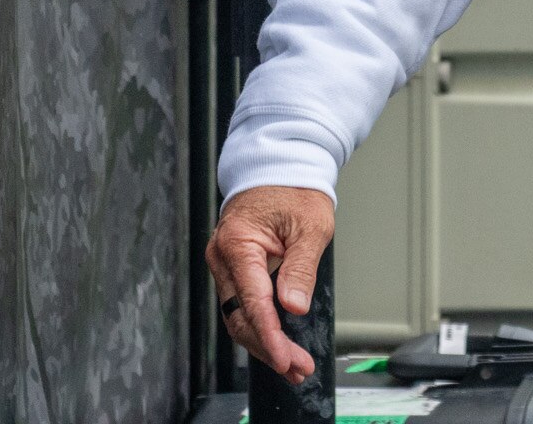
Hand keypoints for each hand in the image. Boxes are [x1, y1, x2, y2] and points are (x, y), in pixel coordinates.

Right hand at [205, 186, 337, 380]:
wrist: (280, 165)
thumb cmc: (294, 189)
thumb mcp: (310, 226)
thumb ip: (299, 268)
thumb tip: (293, 307)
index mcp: (238, 243)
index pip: (252, 301)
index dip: (270, 335)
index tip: (285, 358)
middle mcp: (222, 256)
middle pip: (240, 316)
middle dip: (268, 347)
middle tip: (297, 368)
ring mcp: (224, 263)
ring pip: (238, 315)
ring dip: (264, 342)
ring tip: (292, 366)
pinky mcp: (232, 268)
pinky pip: (241, 304)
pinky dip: (260, 325)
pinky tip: (277, 343)